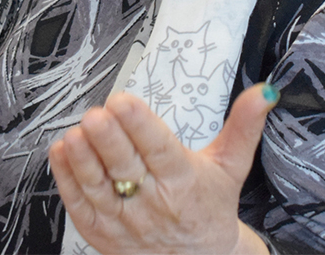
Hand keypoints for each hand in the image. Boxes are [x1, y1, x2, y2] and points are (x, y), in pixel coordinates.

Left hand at [48, 83, 277, 254]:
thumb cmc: (210, 208)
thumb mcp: (231, 166)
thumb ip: (244, 125)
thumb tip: (263, 92)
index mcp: (183, 180)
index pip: (159, 149)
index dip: (140, 125)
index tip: (124, 101)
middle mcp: (152, 202)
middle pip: (125, 166)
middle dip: (108, 138)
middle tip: (96, 114)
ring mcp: (124, 220)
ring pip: (98, 186)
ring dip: (83, 158)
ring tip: (75, 131)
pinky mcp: (101, 233)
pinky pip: (79, 205)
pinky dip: (66, 178)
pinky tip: (61, 150)